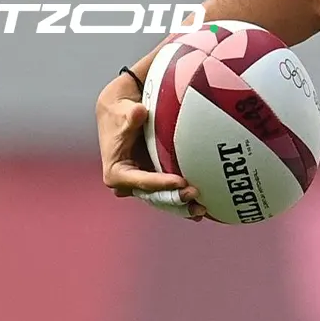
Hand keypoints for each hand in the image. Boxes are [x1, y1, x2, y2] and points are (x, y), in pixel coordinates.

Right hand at [96, 74, 204, 219]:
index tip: (181, 181)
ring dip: (182, 206)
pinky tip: (202, 209)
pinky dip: (183, 203)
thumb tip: (139, 111)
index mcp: (117, 172)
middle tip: (195, 195)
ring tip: (202, 209)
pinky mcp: (154, 184)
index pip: (142, 181)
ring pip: (163, 201)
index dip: (161, 183)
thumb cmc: (121, 114)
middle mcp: (128, 184)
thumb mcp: (124, 114)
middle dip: (174, 199)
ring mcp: (142, 186)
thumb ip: (132, 116)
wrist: (120, 116)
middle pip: (154, 196)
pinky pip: (169, 196)